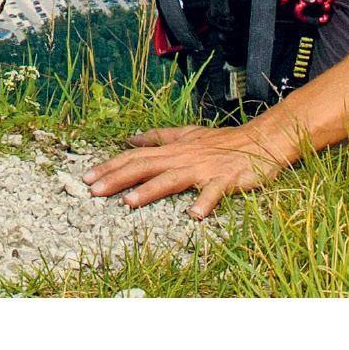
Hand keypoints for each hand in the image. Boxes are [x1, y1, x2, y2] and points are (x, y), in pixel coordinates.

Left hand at [90, 119, 298, 216]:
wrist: (261, 141)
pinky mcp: (225, 180)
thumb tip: (129, 139)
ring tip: (128, 203)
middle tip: (93, 191)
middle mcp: (183, 158)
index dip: (111, 166)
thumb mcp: (188, 134)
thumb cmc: (224, 142)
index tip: (87, 177)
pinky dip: (205, 203)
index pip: (136, 156)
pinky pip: (213, 192)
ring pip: (172, 179)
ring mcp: (204, 170)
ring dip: (149, 191)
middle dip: (118, 178)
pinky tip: (194, 215)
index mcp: (174, 150)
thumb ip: (158, 137)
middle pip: (145, 167)